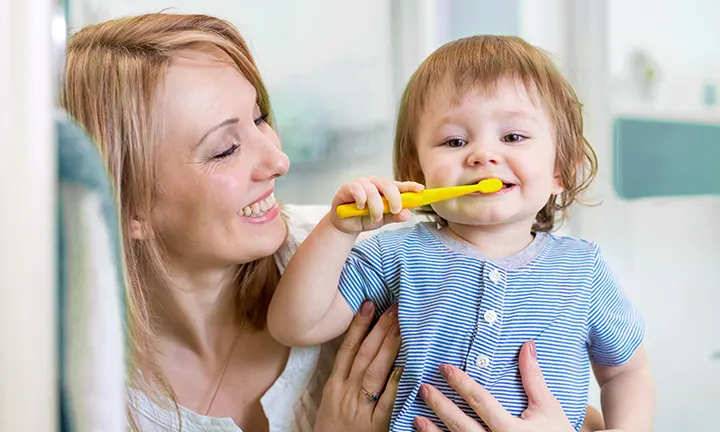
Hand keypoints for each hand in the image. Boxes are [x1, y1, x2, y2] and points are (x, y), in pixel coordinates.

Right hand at [314, 301, 401, 431]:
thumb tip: (364, 348)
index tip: (369, 304)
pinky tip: (406, 365)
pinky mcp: (374, 425)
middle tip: (394, 308)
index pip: (347, 349)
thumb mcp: (332, 400)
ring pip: (374, 372)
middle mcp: (345, 393)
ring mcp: (359, 408)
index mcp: (333, 385)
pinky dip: (396, 382)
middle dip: (379, 330)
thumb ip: (346, 377)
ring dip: (389, 347)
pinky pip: (387, 400)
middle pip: (363, 355)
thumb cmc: (332, 429)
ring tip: (401, 326)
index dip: (358, 326)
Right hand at [330, 176, 423, 233]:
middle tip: (395, 210)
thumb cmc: (365, 218)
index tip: (421, 189)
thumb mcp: (383, 220)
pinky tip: (359, 207)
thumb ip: (394, 216)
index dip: (410, 186)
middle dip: (394, 198)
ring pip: (372, 190)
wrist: (346, 225)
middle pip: (387, 184)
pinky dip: (361, 200)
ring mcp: (360, 184)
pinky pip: (357, 190)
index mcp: (384, 189)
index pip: (399, 185)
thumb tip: (408, 213)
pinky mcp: (347, 187)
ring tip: (375, 217)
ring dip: (376, 206)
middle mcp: (373, 183)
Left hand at [415, 340, 574, 431]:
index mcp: (511, 429)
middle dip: (439, 405)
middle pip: (460, 424)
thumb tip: (527, 346)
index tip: (444, 368)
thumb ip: (533, 378)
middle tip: (423, 388)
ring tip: (417, 418)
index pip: (480, 401)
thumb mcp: (548, 408)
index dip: (460, 382)